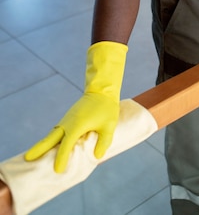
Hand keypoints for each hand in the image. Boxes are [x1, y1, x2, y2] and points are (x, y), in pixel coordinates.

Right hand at [25, 41, 126, 172]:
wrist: (101, 90)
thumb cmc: (106, 108)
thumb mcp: (109, 125)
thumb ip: (104, 141)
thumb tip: (97, 156)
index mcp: (77, 125)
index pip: (66, 145)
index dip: (61, 158)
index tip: (57, 170)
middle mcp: (68, 123)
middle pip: (50, 138)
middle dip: (39, 149)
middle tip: (27, 158)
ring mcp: (67, 120)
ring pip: (52, 134)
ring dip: (43, 144)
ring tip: (33, 156)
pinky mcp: (68, 119)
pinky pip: (57, 131)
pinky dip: (51, 139)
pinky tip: (49, 147)